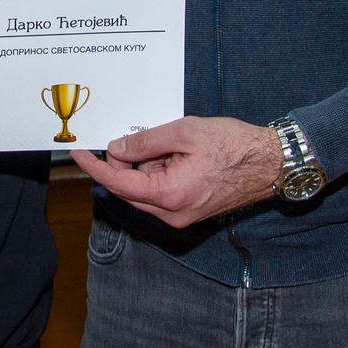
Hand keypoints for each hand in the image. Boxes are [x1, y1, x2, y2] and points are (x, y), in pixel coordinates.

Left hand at [70, 117, 282, 228]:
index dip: (94, 167)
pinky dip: (158, 174)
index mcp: (168, 194)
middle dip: (125, 163)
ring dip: (145, 167)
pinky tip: (177, 155)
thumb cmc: (234, 146)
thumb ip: (146, 142)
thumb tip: (117, 149)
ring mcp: (182, 216)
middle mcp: (172, 213)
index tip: (79, 153)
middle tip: (134, 137)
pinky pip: (160, 194)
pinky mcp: (190, 212)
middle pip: (128, 189)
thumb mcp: (184, 132)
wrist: (269, 164)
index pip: (117, 183)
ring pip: (144, 191)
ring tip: (171, 144)